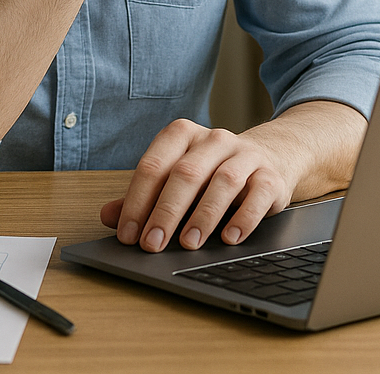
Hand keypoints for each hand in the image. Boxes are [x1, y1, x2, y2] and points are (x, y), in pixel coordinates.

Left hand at [99, 119, 300, 251]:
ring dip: (203, 215)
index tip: (129, 235)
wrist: (269, 158)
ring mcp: (245, 155)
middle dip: (166, 211)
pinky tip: (230, 238)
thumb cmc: (212, 173)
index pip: (154, 165)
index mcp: (183, 135)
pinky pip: (258, 193)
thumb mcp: (176, 179)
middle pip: (186, 173)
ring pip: (223, 180)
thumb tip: (108, 216)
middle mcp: (214, 140)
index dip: (137, 201)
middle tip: (153, 245)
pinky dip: (244, 217)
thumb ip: (144, 197)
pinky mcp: (270, 175)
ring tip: (189, 244)